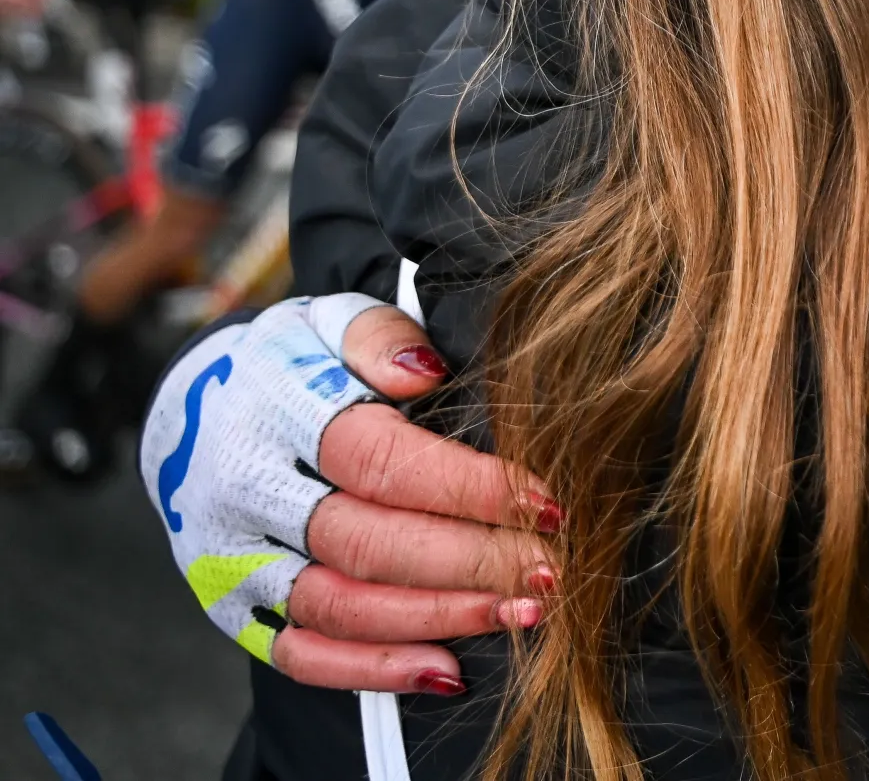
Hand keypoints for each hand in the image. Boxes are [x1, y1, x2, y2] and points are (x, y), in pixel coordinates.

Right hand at [140, 295, 559, 695]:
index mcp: (279, 410)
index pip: (380, 459)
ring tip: (520, 611)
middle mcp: (249, 489)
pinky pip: (301, 655)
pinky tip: (445, 668)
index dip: (468, 487)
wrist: (195, 409)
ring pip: (341, 604)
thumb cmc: (293, 365)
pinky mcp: (232, 605)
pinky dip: (374, 669)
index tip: (544, 502)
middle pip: (369, 540)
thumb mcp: (329, 322)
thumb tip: (425, 372)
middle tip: (549, 568)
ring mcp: (234, 555)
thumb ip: (379, 335)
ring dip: (440, 617)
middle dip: (472, 560)